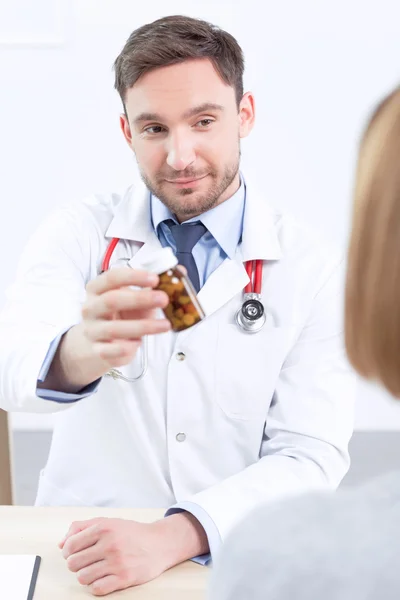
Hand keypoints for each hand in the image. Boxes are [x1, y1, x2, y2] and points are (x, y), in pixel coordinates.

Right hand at [39, 266, 171, 392]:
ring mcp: (92, 330)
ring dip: (143, 326)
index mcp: (97, 289)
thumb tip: (180, 272)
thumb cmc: (119, 316)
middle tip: (164, 299)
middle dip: (140, 299)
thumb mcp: (134, 300)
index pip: (112, 277)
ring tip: (166, 325)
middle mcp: (91, 308)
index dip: (134, 276)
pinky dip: (123, 348)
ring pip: (114, 328)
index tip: (155, 278)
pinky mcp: (97, 350)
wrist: (97, 344)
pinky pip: (108, 351)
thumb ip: (152, 288)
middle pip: (112, 300)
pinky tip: (138, 344)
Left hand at [59, 513, 208, 595]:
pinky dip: (96, 586)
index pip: (70, 545)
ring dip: (85, 576)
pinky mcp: (124, 578)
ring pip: (82, 577)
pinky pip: (96, 589)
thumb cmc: (132, 533)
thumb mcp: (108, 522)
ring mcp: (117, 562)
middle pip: (73, 563)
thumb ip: (82, 527)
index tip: (73, 553)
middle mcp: (110, 544)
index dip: (68, 552)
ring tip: (95, 570)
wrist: (159, 543)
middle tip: (86, 561)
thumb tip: (61, 544)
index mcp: (104, 528)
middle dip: (76, 564)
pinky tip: (103, 578)